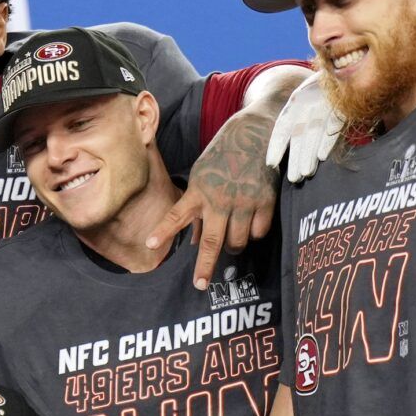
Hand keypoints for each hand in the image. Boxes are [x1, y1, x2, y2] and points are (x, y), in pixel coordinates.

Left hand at [145, 108, 278, 289]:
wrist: (258, 130)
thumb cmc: (225, 153)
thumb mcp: (203, 172)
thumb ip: (198, 202)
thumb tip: (195, 236)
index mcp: (199, 189)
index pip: (177, 214)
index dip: (164, 231)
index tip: (149, 245)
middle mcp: (220, 198)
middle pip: (211, 242)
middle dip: (204, 266)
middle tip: (199, 284)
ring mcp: (244, 201)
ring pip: (237, 242)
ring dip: (233, 246)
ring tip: (231, 241)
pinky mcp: (265, 201)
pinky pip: (258, 232)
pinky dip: (253, 234)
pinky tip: (251, 225)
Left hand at [267, 71, 342, 184]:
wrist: (344, 64)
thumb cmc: (321, 91)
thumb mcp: (306, 100)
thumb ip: (297, 121)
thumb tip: (287, 149)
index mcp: (295, 101)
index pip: (283, 125)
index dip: (276, 144)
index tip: (270, 164)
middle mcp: (307, 101)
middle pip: (299, 133)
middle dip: (296, 157)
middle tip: (293, 179)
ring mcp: (325, 102)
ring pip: (314, 131)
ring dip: (309, 153)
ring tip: (305, 173)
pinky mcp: (342, 103)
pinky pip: (334, 123)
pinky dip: (328, 139)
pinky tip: (322, 156)